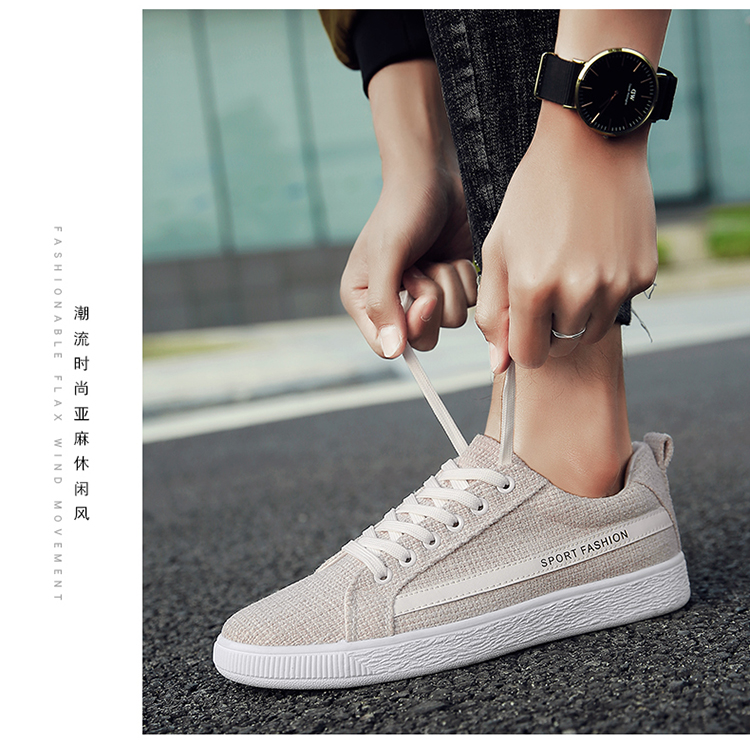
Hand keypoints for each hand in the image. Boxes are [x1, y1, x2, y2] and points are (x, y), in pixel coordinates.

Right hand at [341, 168, 475, 356]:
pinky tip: (450, 255)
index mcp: (363, 301)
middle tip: (428, 271)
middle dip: (432, 304)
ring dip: (449, 285)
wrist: (432, 175)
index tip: (424, 299)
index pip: (385, 346)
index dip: (409, 329)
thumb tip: (391, 351)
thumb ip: (383, 304)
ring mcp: (425, 295)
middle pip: (423, 339)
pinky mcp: (450, 284)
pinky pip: (468, 303)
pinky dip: (464, 278)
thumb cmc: (401, 210)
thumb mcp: (386, 256)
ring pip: (451, 321)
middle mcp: (393, 303)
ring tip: (435, 257)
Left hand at [475, 103, 658, 371]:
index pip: (527, 356)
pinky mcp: (643, 274)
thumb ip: (493, 313)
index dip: (520, 343)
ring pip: (590, 333)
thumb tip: (500, 366)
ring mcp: (616, 284)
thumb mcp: (497, 251)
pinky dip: (604, 293)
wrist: (590, 146)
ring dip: (576, 315)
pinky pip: (617, 306)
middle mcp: (579, 292)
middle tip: (542, 290)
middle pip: (561, 347)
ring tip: (568, 270)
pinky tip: (595, 255)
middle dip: (547, 331)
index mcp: (534, 288)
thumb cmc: (532, 198)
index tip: (520, 324)